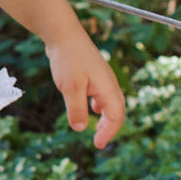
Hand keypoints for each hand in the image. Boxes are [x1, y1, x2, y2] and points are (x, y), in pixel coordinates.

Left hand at [45, 27, 125, 148]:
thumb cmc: (68, 59)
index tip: (97, 145)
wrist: (63, 34)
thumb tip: (80, 128)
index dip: (109, 132)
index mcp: (107, 88)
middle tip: (98, 141)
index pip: (116, 116)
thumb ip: (76, 108)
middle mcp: (108, 83)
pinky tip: (92, 108)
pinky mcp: (92, 74)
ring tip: (96, 129)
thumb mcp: (70, 87)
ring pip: (110, 102)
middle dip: (110, 127)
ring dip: (105, 117)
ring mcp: (101, 78)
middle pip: (117, 110)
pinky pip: (101, 94)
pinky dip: (99, 105)